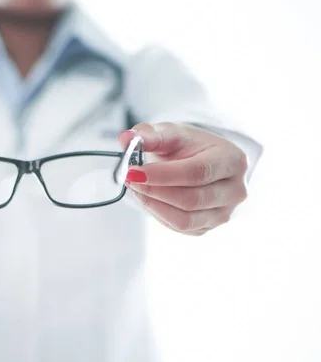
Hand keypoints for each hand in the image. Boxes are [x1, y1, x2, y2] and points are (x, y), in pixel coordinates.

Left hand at [118, 122, 248, 235]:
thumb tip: (125, 138)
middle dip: (153, 190)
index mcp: (232, 161)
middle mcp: (235, 190)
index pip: (197, 172)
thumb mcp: (171, 133)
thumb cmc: (188, 147)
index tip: (133, 171)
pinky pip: (179, 228)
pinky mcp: (208, 227)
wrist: (201, 162)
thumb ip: (150, 134)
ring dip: (153, 205)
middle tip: (129, 178)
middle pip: (191, 199)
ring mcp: (224, 213)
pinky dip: (158, 214)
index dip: (162, 175)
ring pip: (185, 219)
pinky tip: (149, 198)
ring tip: (136, 188)